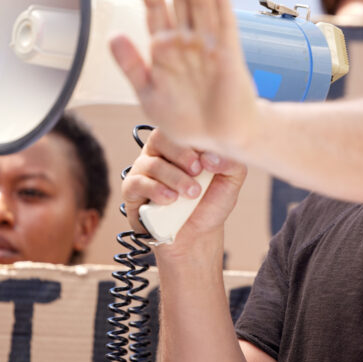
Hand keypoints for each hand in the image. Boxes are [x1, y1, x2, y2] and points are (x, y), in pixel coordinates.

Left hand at [109, 0, 259, 155]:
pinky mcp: (228, 55)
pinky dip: (221, 2)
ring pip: (198, 2)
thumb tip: (112, 36)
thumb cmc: (186, 119)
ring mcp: (209, 44)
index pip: (153, 5)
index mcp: (166, 47)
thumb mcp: (147, 94)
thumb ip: (131, 65)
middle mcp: (187, 39)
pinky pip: (225, 24)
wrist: (218, 138)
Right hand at [122, 128, 246, 242]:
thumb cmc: (211, 201)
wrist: (198, 235)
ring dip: (175, 178)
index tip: (208, 160)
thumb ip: (230, 162)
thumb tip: (212, 156)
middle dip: (181, 155)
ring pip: (152, 164)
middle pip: (160, 138)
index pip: (179, 126)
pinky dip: (156, 190)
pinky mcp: (132, 191)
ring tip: (192, 194)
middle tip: (198, 172)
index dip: (192, 139)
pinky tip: (171, 200)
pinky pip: (137, 183)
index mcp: (181, 143)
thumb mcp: (231, 179)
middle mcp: (159, 152)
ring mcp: (143, 170)